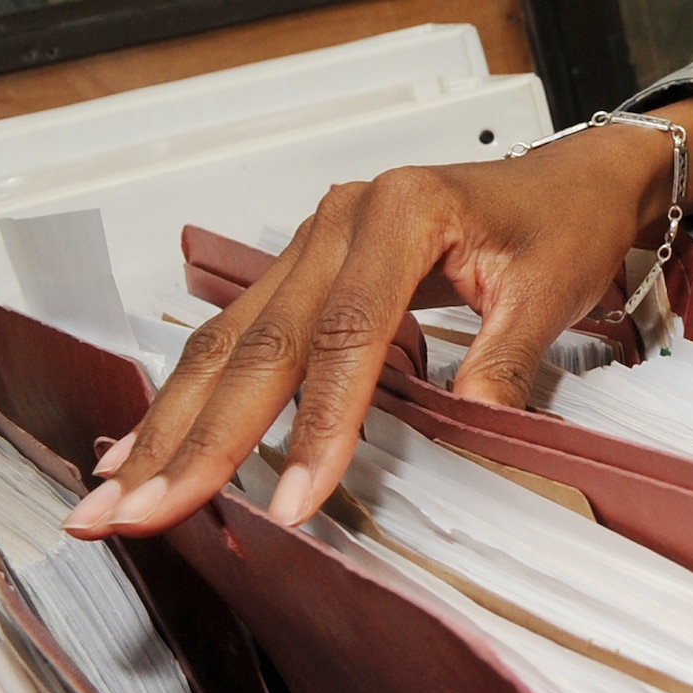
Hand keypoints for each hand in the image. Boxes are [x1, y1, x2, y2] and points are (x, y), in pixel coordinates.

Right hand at [64, 95, 692, 539]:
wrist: (575, 179)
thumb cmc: (564, 222)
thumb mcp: (550, 291)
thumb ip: (505, 361)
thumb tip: (471, 431)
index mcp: (403, 210)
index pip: (349, 334)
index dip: (320, 422)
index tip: (294, 499)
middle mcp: (343, 218)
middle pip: (264, 340)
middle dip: (203, 437)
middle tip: (148, 513)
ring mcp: (317, 240)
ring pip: (232, 341)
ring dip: (175, 425)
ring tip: (118, 497)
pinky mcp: (309, 265)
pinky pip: (240, 334)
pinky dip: (195, 395)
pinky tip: (149, 444)